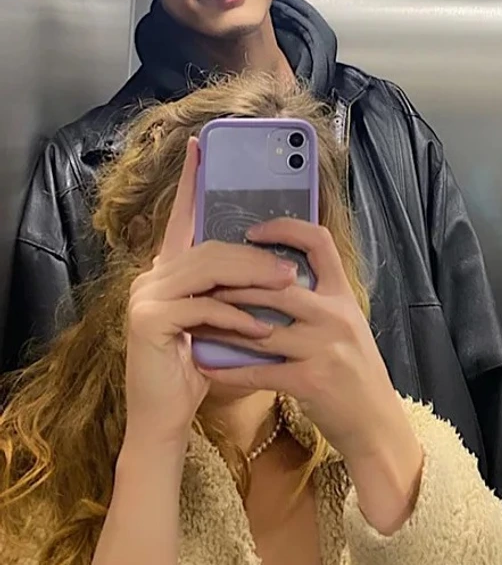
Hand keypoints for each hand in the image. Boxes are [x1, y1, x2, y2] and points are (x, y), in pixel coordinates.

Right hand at [124, 139, 296, 448]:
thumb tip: (279, 263)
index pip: (183, 218)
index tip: (200, 146)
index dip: (190, 182)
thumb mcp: (219, 321)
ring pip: (209, 271)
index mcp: (169, 270)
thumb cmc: (197, 366)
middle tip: (293, 269)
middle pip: (210, 248)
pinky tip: (259, 329)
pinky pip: (202, 308)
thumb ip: (231, 289)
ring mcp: (145, 296)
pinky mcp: (148, 321)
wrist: (164, 418)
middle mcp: (152, 276)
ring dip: (253, 281)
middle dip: (255, 256)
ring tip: (287, 289)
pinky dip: (236, 317)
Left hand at [194, 217, 418, 464]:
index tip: (251, 232)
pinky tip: (207, 367)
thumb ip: (317, 302)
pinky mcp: (311, 381)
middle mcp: (336, 315)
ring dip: (222, 324)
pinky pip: (260, 371)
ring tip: (194, 320)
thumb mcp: (347, 326)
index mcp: (343, 296)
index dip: (286, 228)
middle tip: (201, 282)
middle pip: (277, 286)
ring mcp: (324, 348)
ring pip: (260, 328)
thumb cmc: (355, 373)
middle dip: (234, 283)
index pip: (320, 243)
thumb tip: (271, 281)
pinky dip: (230, 370)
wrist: (376, 423)